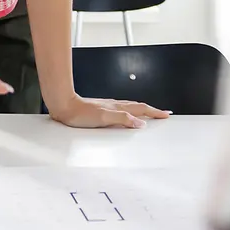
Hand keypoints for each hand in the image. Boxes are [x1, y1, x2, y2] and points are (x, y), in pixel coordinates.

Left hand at [48, 94, 170, 128]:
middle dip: (152, 111)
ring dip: (141, 111)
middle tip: (162, 114)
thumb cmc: (79, 113)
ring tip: (148, 115)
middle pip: (138, 107)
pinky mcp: (101, 111)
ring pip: (129, 108)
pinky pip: (121, 111)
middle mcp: (114, 106)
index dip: (155, 112)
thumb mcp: (103, 118)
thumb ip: (122, 119)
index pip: (141, 109)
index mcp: (118, 107)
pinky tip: (125, 116)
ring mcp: (108, 107)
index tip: (166, 115)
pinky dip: (129, 113)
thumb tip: (140, 123)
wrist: (63, 106)